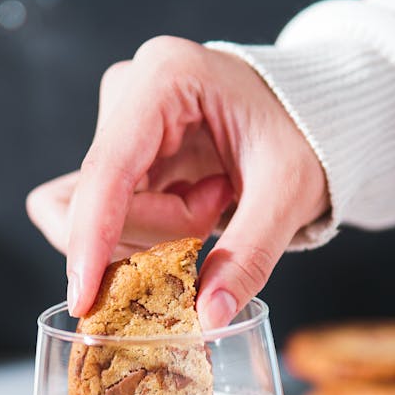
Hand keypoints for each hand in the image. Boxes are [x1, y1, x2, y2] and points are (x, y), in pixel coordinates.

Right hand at [27, 36, 328, 328]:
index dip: (90, 237)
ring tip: (212, 207)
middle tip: (219, 212)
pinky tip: (190, 215)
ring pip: (91, 215)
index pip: (107, 169)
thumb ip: (249, 254)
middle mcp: (127, 93)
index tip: (84, 299)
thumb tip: (209, 316)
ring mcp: (118, 125)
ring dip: (148, 236)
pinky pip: (103, 217)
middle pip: (93, 200)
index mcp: (164, 77)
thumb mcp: (289, 191)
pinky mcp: (119, 156)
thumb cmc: (304, 131)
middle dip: (154, 234)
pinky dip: (142, 236)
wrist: (310, 115)